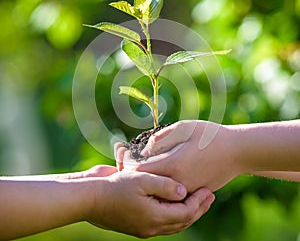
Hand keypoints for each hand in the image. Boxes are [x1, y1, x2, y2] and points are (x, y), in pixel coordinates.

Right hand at [88, 170, 214, 237]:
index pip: (186, 213)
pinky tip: (176, 204)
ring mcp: (144, 227)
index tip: (209, 190)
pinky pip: (162, 222)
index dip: (199, 202)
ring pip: (173, 224)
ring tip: (198, 201)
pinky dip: (174, 214)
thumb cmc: (115, 187)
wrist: (91, 198)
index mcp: (154, 218)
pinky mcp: (137, 223)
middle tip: (210, 196)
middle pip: (183, 221)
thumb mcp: (142, 180)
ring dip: (188, 212)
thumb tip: (183, 191)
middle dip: (198, 209)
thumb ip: (165, 186)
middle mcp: (151, 227)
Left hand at [115, 120, 239, 191]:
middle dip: (132, 170)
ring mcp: (185, 191)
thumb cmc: (211, 135)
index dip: (126, 162)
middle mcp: (177, 183)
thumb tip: (145, 149)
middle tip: (124, 156)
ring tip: (138, 162)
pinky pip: (169, 193)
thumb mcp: (184, 128)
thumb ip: (161, 137)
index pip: (139, 171)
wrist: (237, 152)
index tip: (121, 151)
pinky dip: (158, 183)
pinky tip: (157, 170)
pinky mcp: (192, 193)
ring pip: (156, 190)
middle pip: (145, 183)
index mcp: (173, 165)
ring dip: (144, 178)